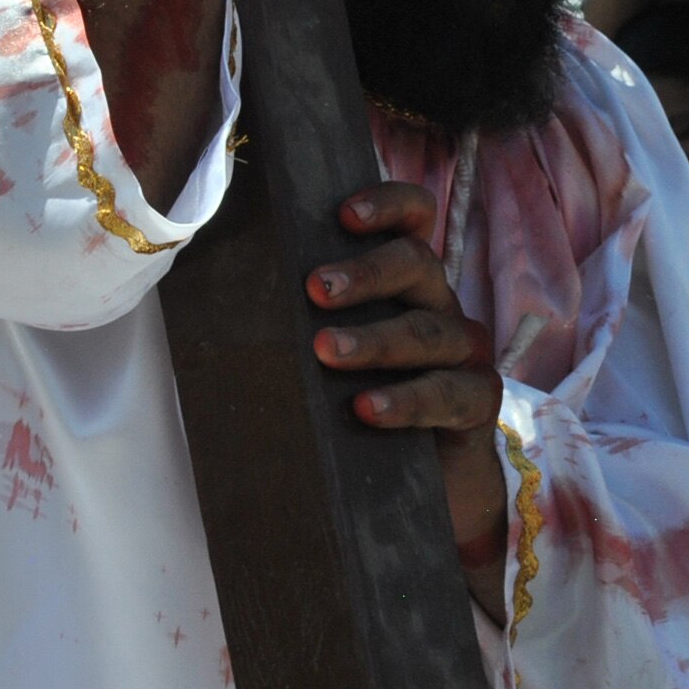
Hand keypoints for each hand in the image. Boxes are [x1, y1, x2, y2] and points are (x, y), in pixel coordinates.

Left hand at [309, 185, 506, 554]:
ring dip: (376, 339)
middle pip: (419, 264)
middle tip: (314, 289)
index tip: (343, 215)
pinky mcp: (478, 402)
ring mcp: (464, 352)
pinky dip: (407, 399)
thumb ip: (297, 320)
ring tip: (326, 351)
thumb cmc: (357, 402)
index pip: (414, 218)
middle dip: (366, 273)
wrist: (422, 484)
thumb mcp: (330, 353)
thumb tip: (210, 294)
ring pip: (430, 330)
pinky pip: (450, 393)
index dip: (388, 205)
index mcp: (405, 280)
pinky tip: (367, 408)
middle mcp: (439, 304)